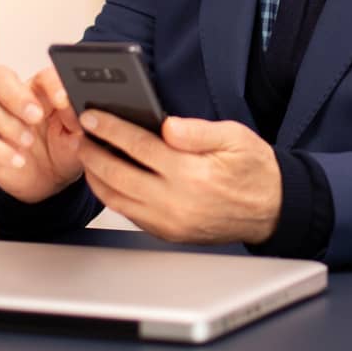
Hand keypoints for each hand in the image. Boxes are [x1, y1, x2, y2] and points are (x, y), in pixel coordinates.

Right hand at [0, 64, 85, 203]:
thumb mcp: (77, 135)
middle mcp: (11, 98)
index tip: (63, 101)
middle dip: (16, 95)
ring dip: (6, 121)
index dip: (51, 84)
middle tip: (37, 116)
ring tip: (29, 141)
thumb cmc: (64, 147)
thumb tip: (81, 110)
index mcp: (39, 89)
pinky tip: (20, 160)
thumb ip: (77, 120)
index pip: (40, 75)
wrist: (51, 180)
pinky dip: (0, 150)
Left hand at [77, 112, 282, 245]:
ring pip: (117, 199)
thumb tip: (167, 125)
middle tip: (80, 135)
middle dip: (93, 153)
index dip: (111, 129)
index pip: (139, 146)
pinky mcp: (168, 233)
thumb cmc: (254, 170)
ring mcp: (169, 222)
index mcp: (192, 174)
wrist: (271, 210)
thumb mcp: (235, 138)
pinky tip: (107, 179)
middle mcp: (176, 202)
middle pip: (118, 175)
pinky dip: (112, 196)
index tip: (92, 117)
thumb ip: (198, 131)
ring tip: (87, 155)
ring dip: (96, 177)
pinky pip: (129, 214)